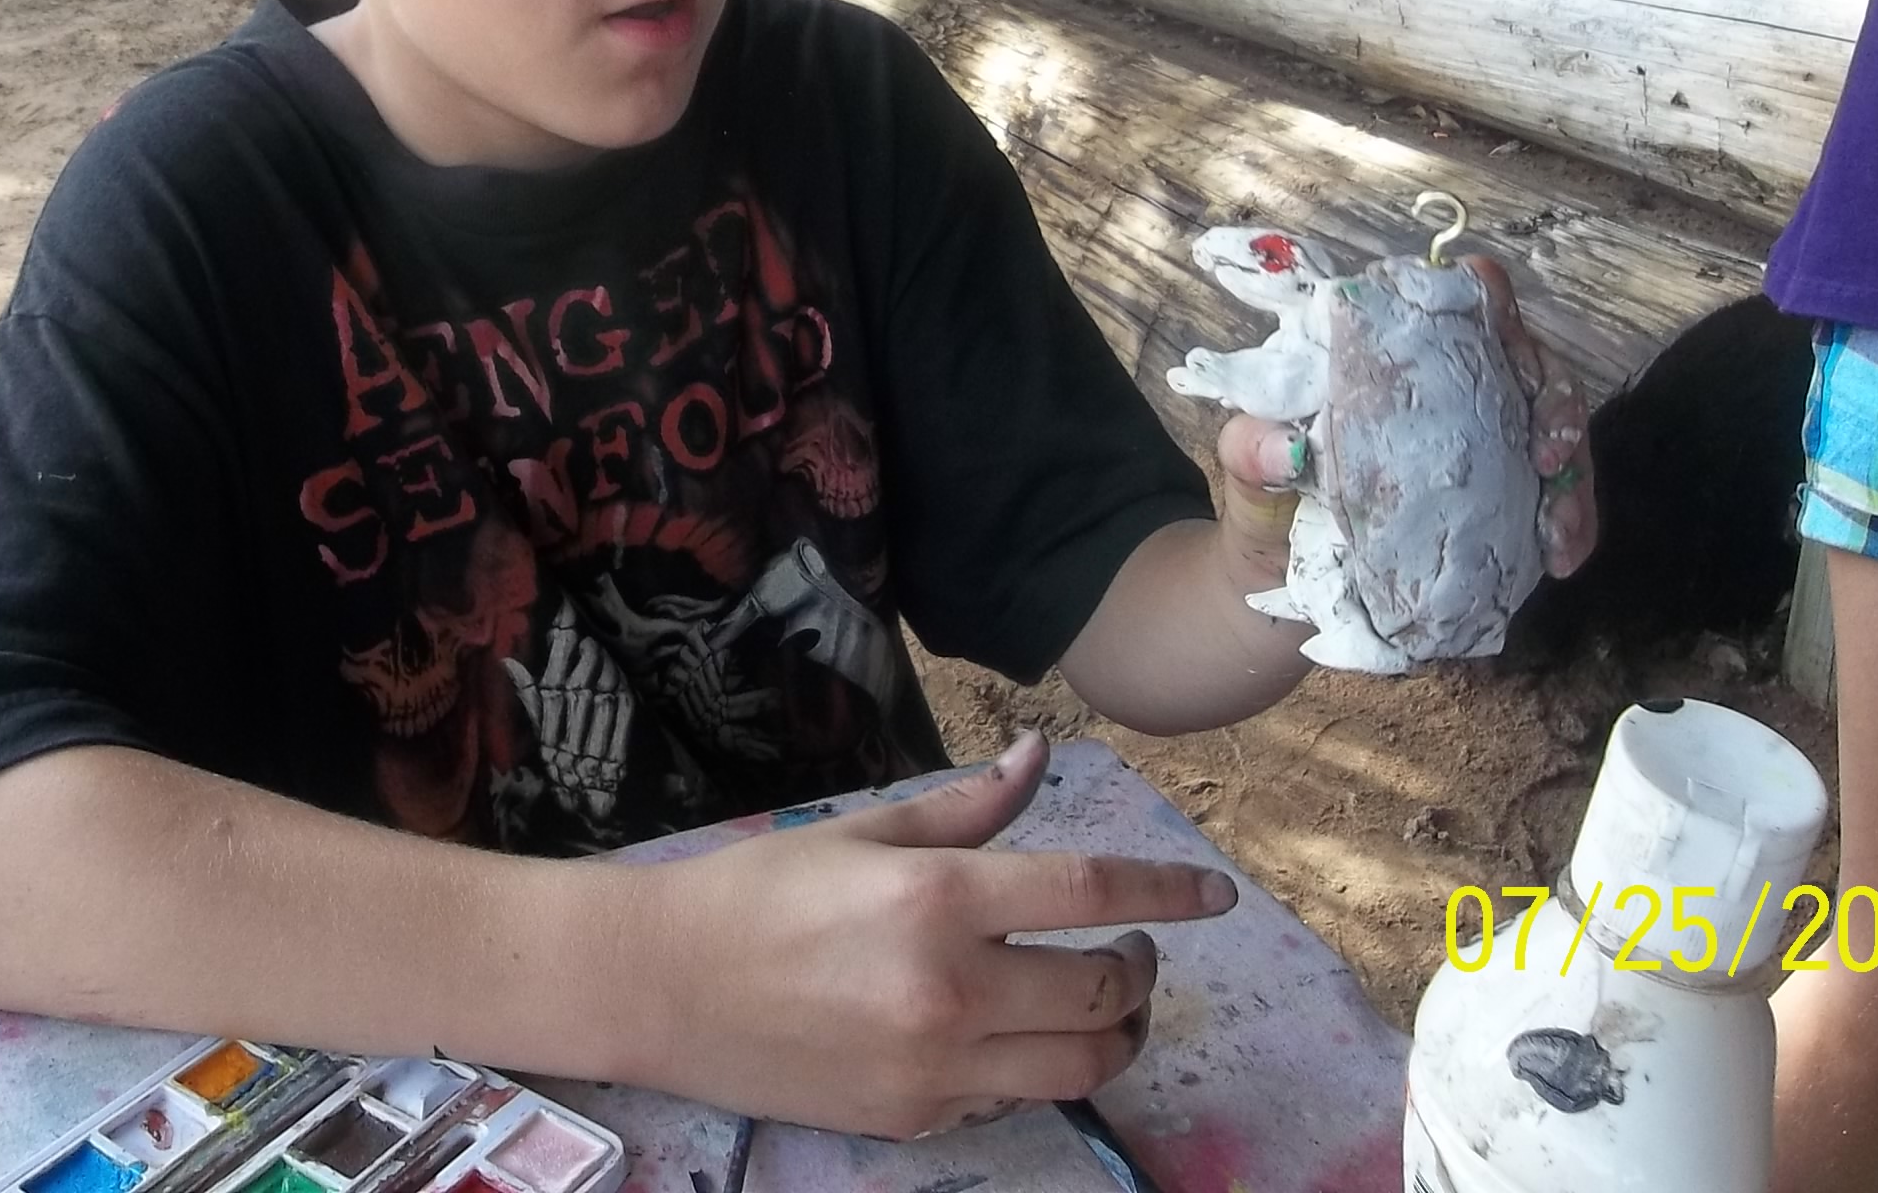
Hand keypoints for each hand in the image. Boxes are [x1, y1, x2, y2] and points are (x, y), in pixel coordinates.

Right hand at [640, 732, 1236, 1137]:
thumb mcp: (863, 833)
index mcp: (941, 898)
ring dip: (1112, 1034)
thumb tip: (1039, 758)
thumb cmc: (757, 893)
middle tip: (1129, 947)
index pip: (1092, 891)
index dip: (1168, 891)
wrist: (661, 988)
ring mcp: (936, 1067)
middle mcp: (952, 989)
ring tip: (1100, 1003)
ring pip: (1079, 1066)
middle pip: (1104, 993)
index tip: (1216, 894)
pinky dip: (1035, 1069)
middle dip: (1139, 968)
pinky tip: (1012, 1037)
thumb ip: (965, 808)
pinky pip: (1012, 1102)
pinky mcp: (914, 1120)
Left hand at [1214, 257, 1595, 581]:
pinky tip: (1563, 557)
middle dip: (1555, 404)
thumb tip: (1286, 448)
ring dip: (1574, 475)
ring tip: (1561, 534)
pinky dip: (1569, 520)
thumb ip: (1251, 454)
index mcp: (1380, 358)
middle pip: (1523, 363)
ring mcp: (1477, 442)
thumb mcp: (1245, 481)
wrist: (1276, 599)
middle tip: (1550, 462)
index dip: (1487, 303)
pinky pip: (1554, 495)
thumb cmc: (1262, 516)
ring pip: (1553, 429)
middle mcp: (1441, 388)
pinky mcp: (1497, 499)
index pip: (1444, 301)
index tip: (1507, 343)